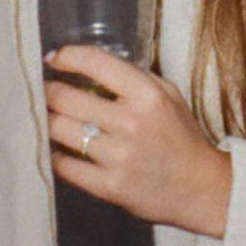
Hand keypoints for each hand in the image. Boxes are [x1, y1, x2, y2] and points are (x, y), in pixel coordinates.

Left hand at [44, 45, 231, 237]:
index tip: (53, 59)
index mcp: (146, 94)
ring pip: (61, 130)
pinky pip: (66, 166)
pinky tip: (57, 149)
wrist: (201, 188)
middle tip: (43, 89)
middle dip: (48, 90)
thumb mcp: (168, 93)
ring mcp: (118, 156)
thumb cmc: (182, 136)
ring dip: (48, 120)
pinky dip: (55, 155)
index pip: (95, 63)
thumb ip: (134, 77)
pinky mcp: (110, 187)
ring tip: (47, 116)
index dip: (67, 56)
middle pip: (67, 98)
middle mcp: (130, 122)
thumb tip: (92, 65)